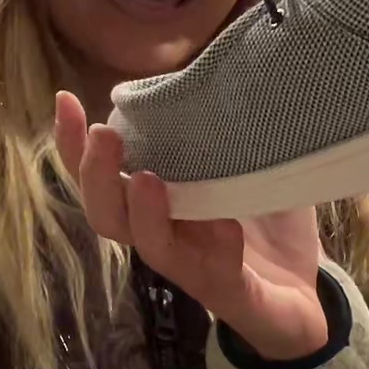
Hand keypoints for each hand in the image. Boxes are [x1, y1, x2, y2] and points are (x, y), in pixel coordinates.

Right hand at [54, 92, 327, 360]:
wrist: (304, 299)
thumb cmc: (270, 231)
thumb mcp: (255, 169)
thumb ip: (234, 132)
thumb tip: (228, 68)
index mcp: (159, 204)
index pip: (102, 176)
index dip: (74, 144)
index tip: (64, 99)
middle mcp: (164, 235)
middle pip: (107, 213)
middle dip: (95, 174)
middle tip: (102, 134)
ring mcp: (193, 267)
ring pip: (148, 245)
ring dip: (140, 212)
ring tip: (145, 178)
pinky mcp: (228, 291)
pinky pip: (214, 272)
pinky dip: (217, 246)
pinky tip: (225, 225)